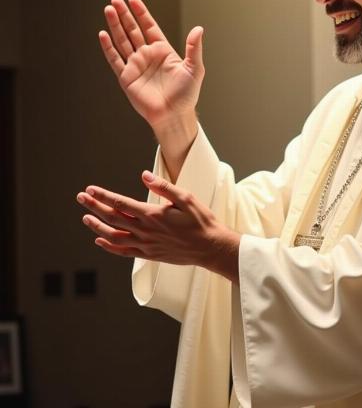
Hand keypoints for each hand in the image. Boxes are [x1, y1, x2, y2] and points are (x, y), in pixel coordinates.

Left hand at [76, 171, 239, 282]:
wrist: (210, 247)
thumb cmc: (201, 221)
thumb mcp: (186, 198)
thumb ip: (163, 187)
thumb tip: (145, 176)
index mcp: (152, 215)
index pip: (121, 203)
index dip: (104, 196)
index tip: (91, 189)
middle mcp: (145, 231)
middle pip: (112, 218)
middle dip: (95, 207)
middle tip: (82, 198)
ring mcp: (146, 244)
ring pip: (114, 236)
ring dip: (97, 226)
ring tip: (86, 218)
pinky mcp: (149, 254)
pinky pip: (123, 251)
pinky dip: (109, 246)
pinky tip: (101, 241)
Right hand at [100, 0, 202, 128]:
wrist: (174, 115)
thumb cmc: (186, 95)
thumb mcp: (194, 68)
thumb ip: (194, 48)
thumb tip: (199, 29)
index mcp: (163, 51)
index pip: (149, 27)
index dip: (141, 13)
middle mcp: (147, 56)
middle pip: (133, 30)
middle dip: (125, 15)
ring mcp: (136, 65)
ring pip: (122, 41)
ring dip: (115, 25)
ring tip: (109, 9)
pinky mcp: (126, 77)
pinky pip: (115, 59)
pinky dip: (108, 47)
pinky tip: (103, 34)